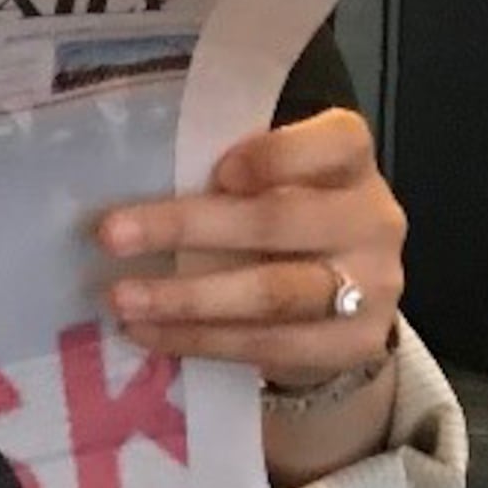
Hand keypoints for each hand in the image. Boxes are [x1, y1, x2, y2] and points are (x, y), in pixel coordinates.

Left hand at [96, 110, 404, 472]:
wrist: (344, 301)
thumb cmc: (285, 218)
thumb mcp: (272, 180)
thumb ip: (229, 171)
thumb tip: (133, 172)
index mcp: (351, 160)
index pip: (336, 142)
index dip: (277, 155)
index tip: (216, 171)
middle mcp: (373, 218)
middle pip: (281, 221)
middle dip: (189, 228)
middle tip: (112, 235)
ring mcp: (374, 285)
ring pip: (274, 293)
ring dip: (187, 298)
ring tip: (122, 298)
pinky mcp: (355, 344)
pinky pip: (268, 345)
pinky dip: (199, 340)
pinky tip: (148, 333)